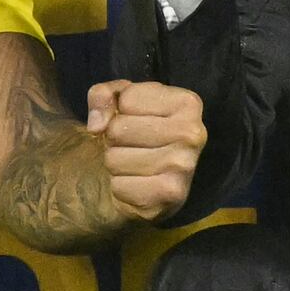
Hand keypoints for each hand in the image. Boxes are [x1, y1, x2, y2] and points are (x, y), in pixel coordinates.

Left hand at [79, 79, 207, 221]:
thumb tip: (96, 125)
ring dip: (114, 164)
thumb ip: (102, 95)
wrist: (138, 182)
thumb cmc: (133, 133)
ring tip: (132, 165)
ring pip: (115, 159)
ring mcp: (184, 166)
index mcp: (188, 103)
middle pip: (119, 128)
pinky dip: (119, 188)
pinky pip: (119, 186)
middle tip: (130, 146)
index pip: (128, 98)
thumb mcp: (118, 101)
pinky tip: (136, 185)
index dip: (120, 110)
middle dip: (113, 138)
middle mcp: (193, 133)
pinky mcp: (171, 195)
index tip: (135, 120)